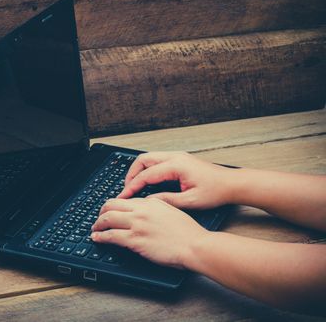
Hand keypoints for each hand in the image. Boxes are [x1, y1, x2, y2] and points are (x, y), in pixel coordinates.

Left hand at [91, 198, 207, 267]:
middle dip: (101, 212)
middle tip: (98, 218)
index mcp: (150, 202)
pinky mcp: (135, 240)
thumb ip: (156, 206)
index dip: (113, 205)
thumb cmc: (187, 232)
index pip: (124, 200)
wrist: (194, 245)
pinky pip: (111, 236)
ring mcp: (137, 225)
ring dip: (97, 224)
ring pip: (107, 219)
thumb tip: (145, 206)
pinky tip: (97, 238)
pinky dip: (100, 236)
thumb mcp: (171, 210)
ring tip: (94, 228)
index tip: (110, 211)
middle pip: (111, 205)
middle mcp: (141, 211)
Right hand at [117, 151, 233, 209]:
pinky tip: (147, 182)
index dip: (132, 186)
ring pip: (149, 158)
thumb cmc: (216, 191)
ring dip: (139, 171)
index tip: (124, 196)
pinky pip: (157, 161)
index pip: (146, 174)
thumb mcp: (190, 201)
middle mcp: (175, 157)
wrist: (232, 184)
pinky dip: (147, 170)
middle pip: (143, 160)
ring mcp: (177, 156)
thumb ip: (166, 200)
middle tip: (126, 190)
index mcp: (176, 165)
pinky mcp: (180, 160)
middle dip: (131, 174)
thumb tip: (148, 201)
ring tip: (134, 186)